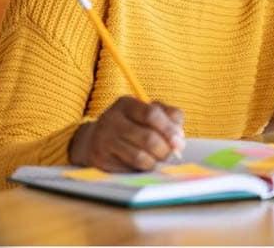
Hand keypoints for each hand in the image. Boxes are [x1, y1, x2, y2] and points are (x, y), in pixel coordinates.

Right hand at [69, 96, 184, 171]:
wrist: (95, 139)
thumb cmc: (131, 124)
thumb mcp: (147, 112)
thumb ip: (169, 117)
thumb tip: (179, 136)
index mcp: (126, 104)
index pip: (151, 114)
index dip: (169, 129)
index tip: (179, 141)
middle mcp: (112, 120)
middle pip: (148, 138)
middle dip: (165, 149)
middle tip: (171, 153)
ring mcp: (104, 140)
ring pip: (140, 157)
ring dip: (155, 161)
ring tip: (158, 159)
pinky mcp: (101, 159)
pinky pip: (130, 169)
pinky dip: (142, 169)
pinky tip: (144, 164)